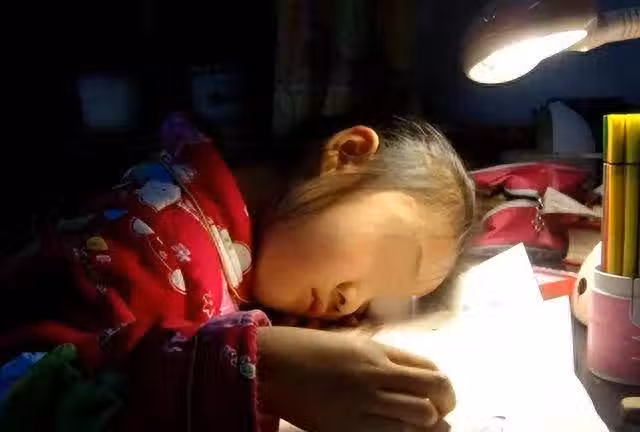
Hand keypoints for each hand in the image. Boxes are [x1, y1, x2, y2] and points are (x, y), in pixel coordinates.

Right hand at [257, 327, 454, 431]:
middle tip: (440, 412)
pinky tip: (397, 430)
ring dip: (427, 423)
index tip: (442, 394)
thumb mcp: (353, 344)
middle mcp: (376, 376)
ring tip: (421, 424)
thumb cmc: (311, 350)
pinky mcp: (349, 428)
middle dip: (445, 405)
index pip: (430, 370)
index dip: (443, 385)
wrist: (274, 366)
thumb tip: (416, 377)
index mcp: (378, 353)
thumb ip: (386, 358)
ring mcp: (364, 404)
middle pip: (434, 393)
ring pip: (419, 419)